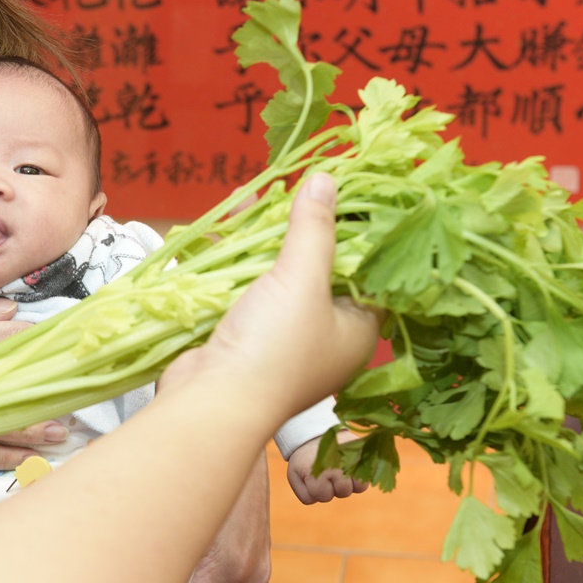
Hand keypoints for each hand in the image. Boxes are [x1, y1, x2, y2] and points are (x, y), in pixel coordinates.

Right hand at [162, 173, 379, 428]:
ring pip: (283, 280)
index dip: (360, 232)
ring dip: (269, 244)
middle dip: (307, 231)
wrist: (212, 403)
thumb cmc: (273, 348)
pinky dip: (241, 264)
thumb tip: (327, 179)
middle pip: (324, 272)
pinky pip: (250, 292)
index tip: (347, 194)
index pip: (371, 272)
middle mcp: (326, 337)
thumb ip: (314, 228)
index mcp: (357, 330)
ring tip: (261, 201)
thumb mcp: (301, 278)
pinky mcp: (247, 340)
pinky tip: (229, 232)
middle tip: (301, 191)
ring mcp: (284, 341)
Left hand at [286, 432, 367, 503]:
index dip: (319, 491)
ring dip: (349, 482)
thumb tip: (317, 501)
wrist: (314, 432)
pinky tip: (350, 469)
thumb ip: (304, 494)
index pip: (324, 496)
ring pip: (358, 487)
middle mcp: (336, 466)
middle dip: (335, 487)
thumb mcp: (295, 474)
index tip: (314, 478)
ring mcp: (351, 459)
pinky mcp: (362, 453)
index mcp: (317, 471)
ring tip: (339, 469)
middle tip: (328, 472)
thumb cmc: (304, 458)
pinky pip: (367, 476)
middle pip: (343, 492)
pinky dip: (360, 477)